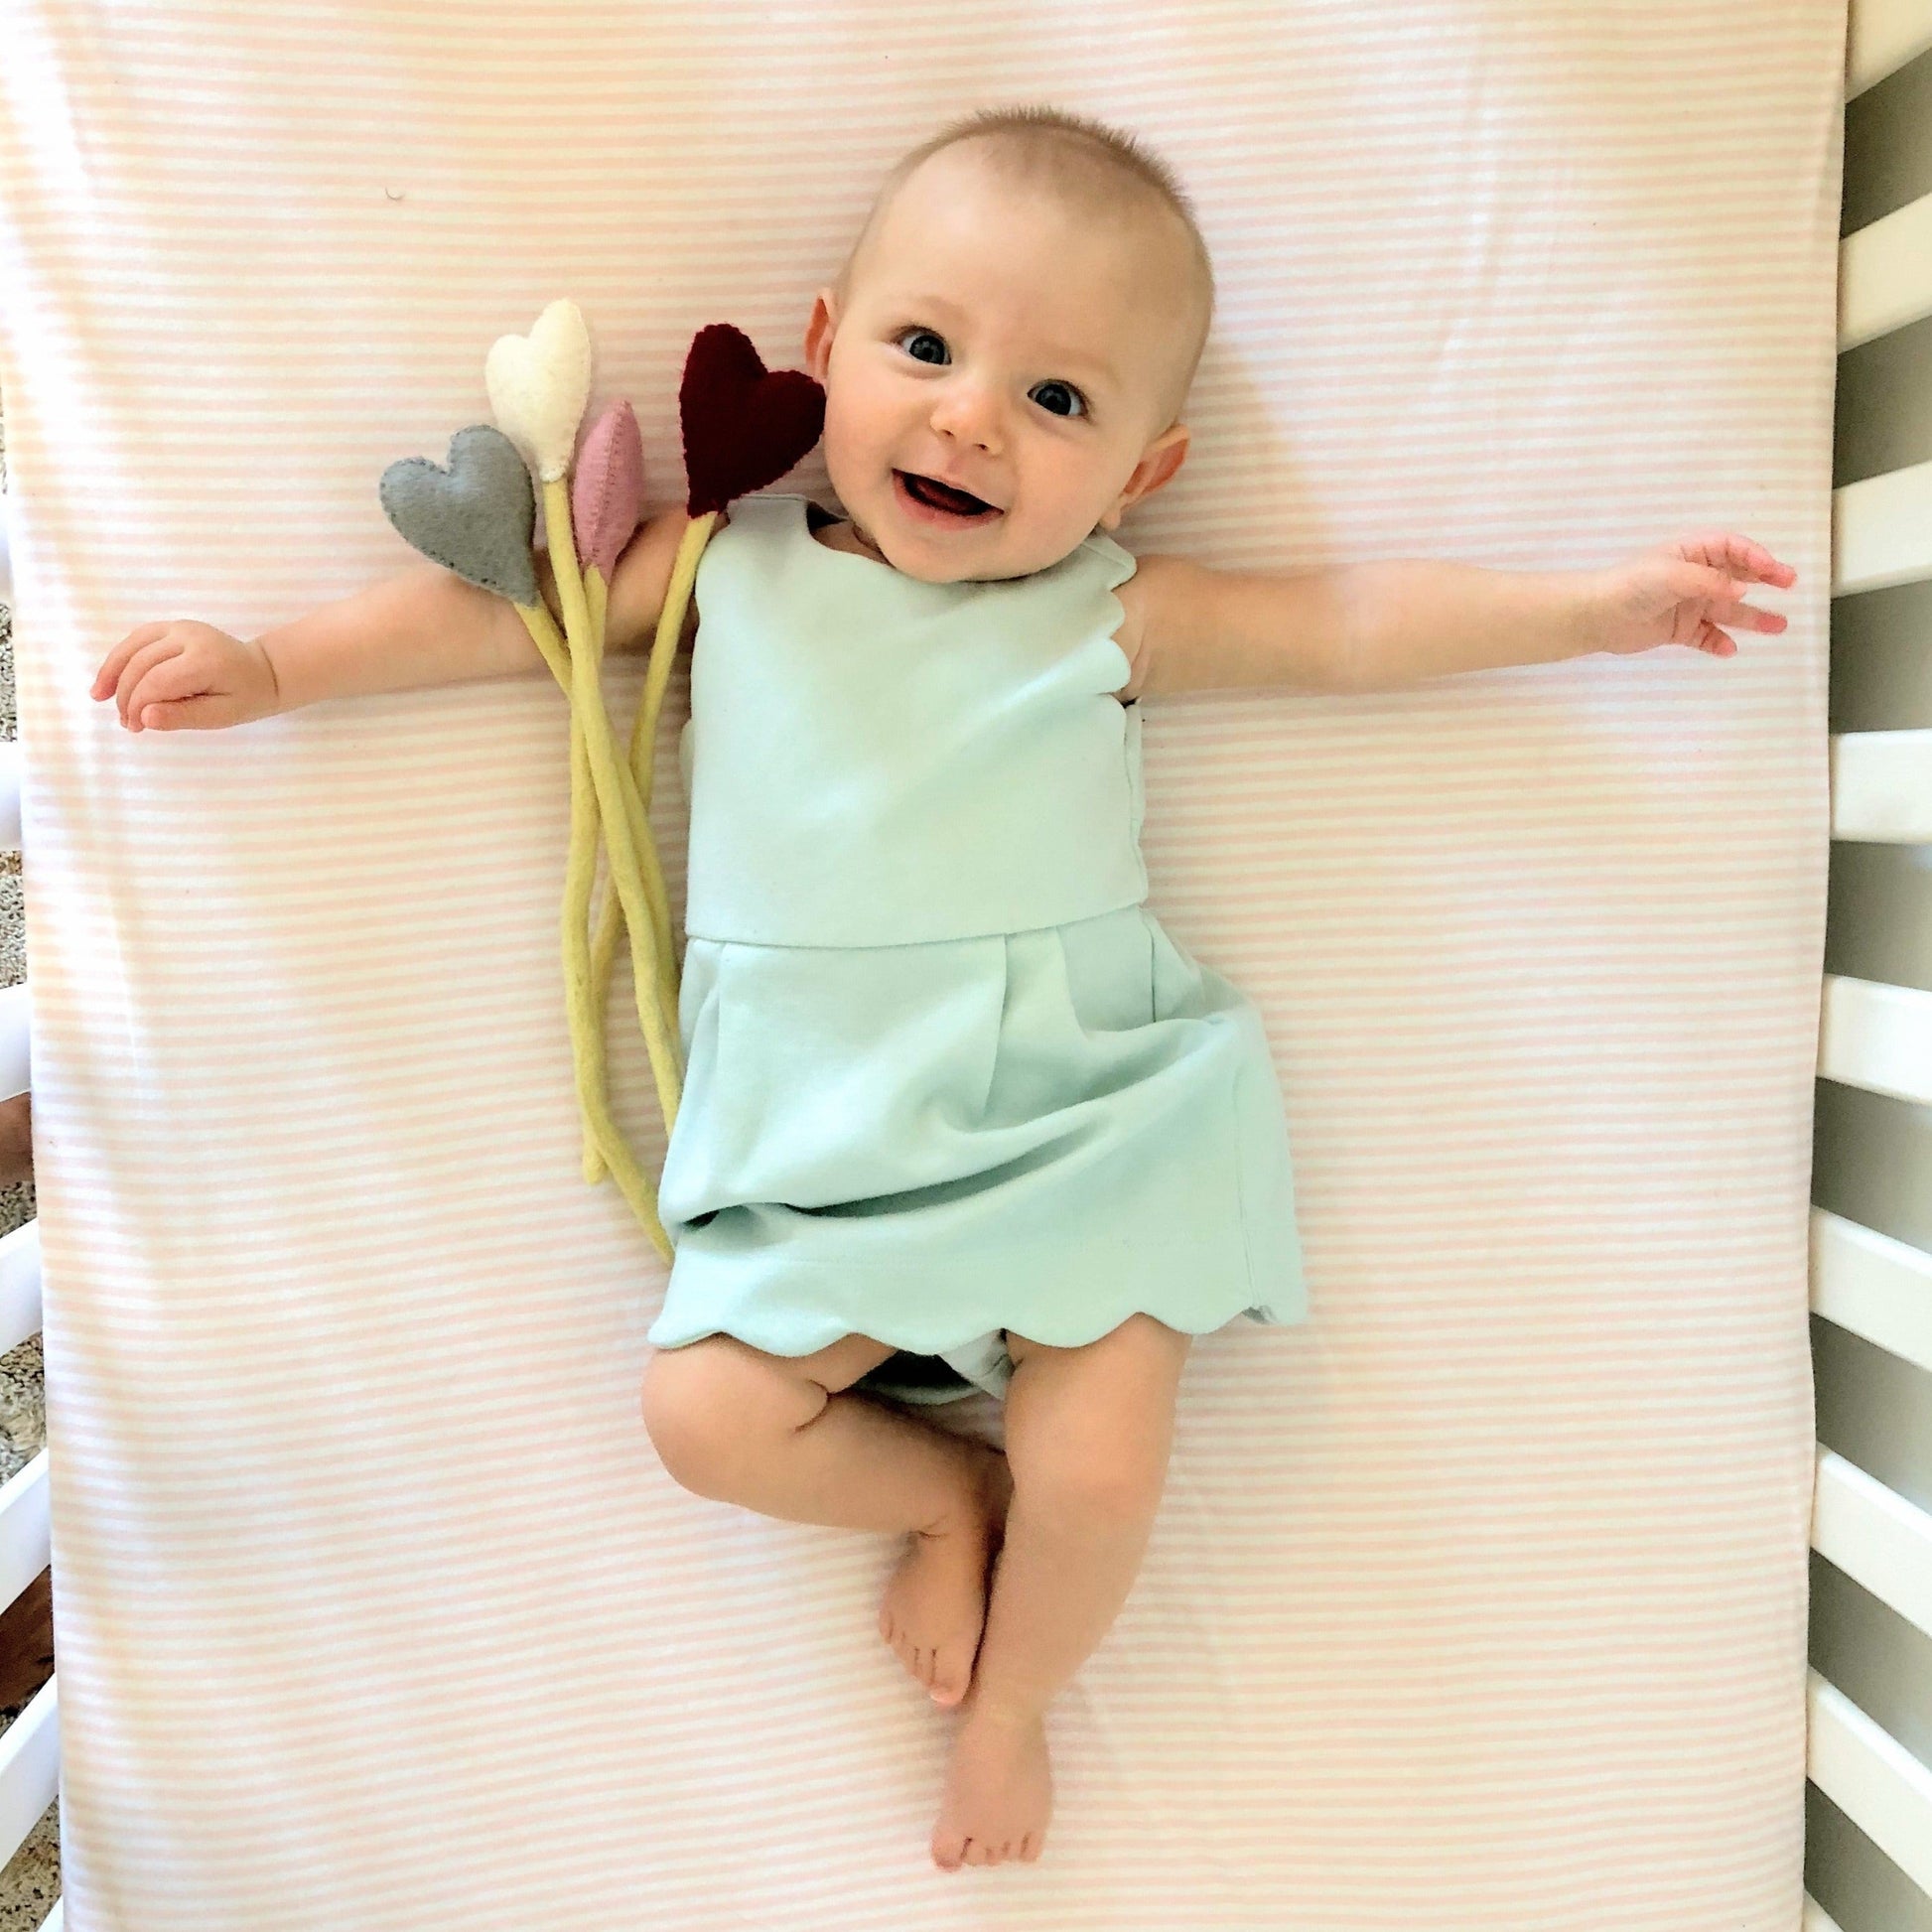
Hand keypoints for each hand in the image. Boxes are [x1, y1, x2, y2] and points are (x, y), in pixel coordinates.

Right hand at [91, 621, 280, 730]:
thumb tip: (146, 718)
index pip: (158, 681)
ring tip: (100, 698)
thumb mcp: (221, 716)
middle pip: (142, 664)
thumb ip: (184, 716)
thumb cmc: (245, 697)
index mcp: (206, 660)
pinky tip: (109, 679)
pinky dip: (120, 657)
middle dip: (127, 695)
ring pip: (134, 646)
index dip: (139, 705)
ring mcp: (180, 626)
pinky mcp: (172, 626)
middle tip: (127, 723)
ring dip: (113, 672)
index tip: (135, 727)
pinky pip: (137, 639)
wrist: (262, 671)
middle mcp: (190, 636)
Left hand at [1591, 532, 1795, 658]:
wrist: (1596, 616)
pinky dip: (1718, 642)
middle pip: (1736, 576)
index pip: (1732, 548)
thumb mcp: (1673, 576)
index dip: (1756, 556)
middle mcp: (1694, 577)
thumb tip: (1742, 589)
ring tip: (1779, 626)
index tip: (1775, 571)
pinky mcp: (1678, 629)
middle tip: (1789, 584)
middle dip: (1764, 579)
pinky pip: (1706, 636)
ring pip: (1727, 609)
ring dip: (1752, 617)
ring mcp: (1687, 604)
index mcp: (1691, 554)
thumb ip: (1710, 582)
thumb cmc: (1632, 586)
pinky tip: (1730, 649)